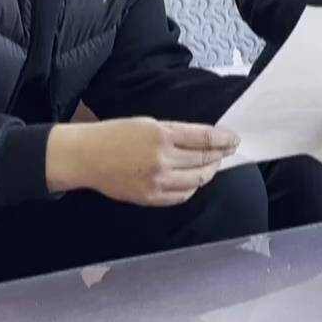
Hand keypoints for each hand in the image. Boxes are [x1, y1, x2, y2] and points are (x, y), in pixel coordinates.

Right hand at [46, 117, 237, 205]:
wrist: (86, 156)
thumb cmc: (115, 134)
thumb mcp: (148, 123)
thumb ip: (176, 132)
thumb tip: (204, 140)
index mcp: (161, 135)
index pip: (204, 139)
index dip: (223, 139)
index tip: (234, 139)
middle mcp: (161, 159)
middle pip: (203, 160)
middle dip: (219, 155)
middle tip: (228, 151)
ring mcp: (156, 181)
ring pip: (196, 180)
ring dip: (209, 171)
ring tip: (213, 165)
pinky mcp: (150, 197)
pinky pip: (181, 196)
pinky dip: (193, 188)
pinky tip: (195, 180)